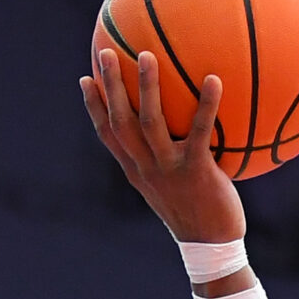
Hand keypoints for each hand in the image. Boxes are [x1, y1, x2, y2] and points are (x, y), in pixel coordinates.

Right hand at [80, 47, 246, 246]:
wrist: (212, 246)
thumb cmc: (198, 214)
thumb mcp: (173, 189)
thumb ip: (167, 162)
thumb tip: (176, 137)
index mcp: (136, 171)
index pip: (108, 135)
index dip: (94, 107)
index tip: (85, 79)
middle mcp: (146, 168)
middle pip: (120, 121)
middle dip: (110, 86)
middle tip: (106, 52)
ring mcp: (168, 169)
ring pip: (149, 122)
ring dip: (146, 87)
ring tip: (146, 55)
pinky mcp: (195, 171)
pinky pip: (198, 131)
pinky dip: (206, 104)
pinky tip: (214, 79)